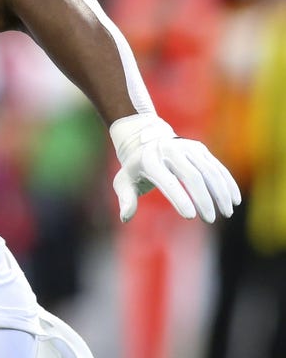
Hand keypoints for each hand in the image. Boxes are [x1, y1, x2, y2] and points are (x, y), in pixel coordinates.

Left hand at [110, 113, 240, 222]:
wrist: (145, 138)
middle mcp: (169, 151)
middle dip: (203, 199)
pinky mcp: (199, 149)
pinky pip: (217, 167)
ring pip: (209, 171)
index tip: (190, 216)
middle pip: (192, 176)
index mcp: (149, 160)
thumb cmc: (135, 167)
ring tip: (226, 213)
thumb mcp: (123, 181)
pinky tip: (234, 200)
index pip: (167, 180)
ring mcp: (186, 147)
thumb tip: (125, 218)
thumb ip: (126, 199)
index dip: (179, 197)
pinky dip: (227, 183)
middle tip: (210, 219)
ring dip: (220, 193)